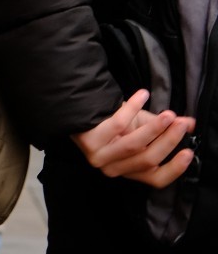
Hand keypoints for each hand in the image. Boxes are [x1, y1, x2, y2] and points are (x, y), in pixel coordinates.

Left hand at [71, 90, 196, 187]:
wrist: (84, 112)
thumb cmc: (116, 123)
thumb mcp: (142, 127)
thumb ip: (165, 128)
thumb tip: (189, 123)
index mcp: (131, 171)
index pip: (156, 179)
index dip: (174, 168)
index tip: (189, 152)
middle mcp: (115, 169)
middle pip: (148, 159)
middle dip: (168, 140)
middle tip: (180, 123)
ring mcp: (101, 157)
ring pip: (134, 145)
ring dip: (154, 128)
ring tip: (169, 114)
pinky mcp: (89, 142)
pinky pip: (117, 125)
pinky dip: (132, 108)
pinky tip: (143, 95)